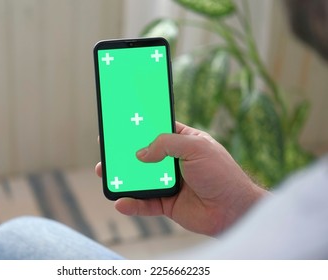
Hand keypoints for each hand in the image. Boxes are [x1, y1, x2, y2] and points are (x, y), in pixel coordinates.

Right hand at [95, 122, 267, 235]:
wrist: (234, 209)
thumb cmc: (222, 173)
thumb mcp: (196, 147)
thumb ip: (166, 144)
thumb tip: (140, 154)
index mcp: (183, 141)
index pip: (156, 129)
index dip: (139, 125)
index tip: (121, 121)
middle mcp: (174, 161)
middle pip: (143, 154)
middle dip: (124, 151)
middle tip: (106, 147)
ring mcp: (169, 183)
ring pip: (139, 179)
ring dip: (122, 176)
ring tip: (103, 172)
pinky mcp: (167, 204)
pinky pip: (145, 204)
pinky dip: (132, 203)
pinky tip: (121, 201)